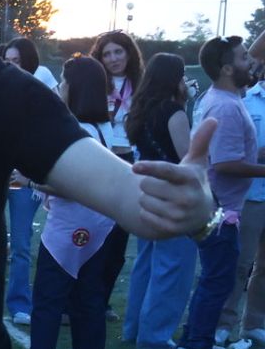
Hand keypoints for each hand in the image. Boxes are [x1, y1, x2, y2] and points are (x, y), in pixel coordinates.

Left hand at [132, 117, 217, 236]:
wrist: (201, 215)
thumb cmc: (193, 183)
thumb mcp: (196, 163)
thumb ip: (200, 142)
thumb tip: (213, 120)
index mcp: (190, 178)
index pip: (166, 171)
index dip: (150, 168)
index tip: (135, 167)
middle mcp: (187, 197)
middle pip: (147, 185)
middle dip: (148, 184)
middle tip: (162, 187)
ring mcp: (179, 214)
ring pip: (143, 201)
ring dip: (147, 199)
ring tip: (162, 199)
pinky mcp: (171, 228)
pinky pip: (144, 215)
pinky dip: (147, 212)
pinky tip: (160, 211)